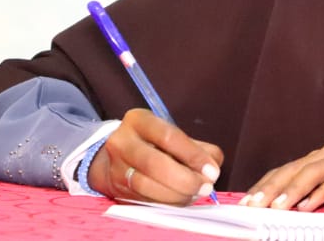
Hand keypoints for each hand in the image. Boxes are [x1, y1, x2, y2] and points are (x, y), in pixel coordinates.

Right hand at [87, 108, 222, 204]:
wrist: (111, 157)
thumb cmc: (151, 142)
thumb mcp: (172, 133)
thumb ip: (197, 148)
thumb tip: (212, 168)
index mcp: (139, 121)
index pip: (168, 137)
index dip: (193, 155)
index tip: (212, 170)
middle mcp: (122, 142)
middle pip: (155, 164)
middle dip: (185, 180)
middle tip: (206, 187)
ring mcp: (116, 168)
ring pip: (147, 186)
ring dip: (178, 195)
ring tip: (196, 194)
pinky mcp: (117, 190)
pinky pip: (144, 200)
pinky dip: (167, 203)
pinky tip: (181, 200)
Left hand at [241, 142, 323, 210]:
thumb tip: (296, 209)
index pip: (288, 169)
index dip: (266, 184)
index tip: (247, 201)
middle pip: (293, 169)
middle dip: (269, 187)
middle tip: (250, 205)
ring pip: (310, 173)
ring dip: (288, 191)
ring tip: (271, 206)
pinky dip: (318, 194)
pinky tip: (305, 206)